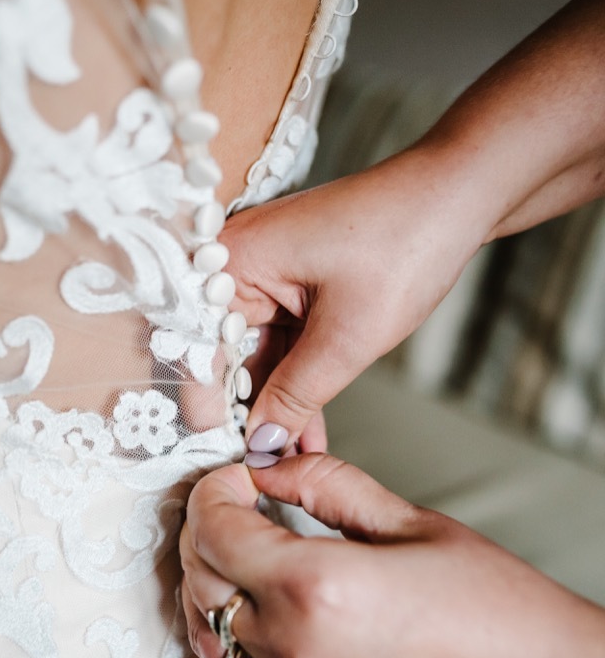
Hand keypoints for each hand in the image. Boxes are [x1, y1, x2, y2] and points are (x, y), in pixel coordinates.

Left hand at [180, 455, 604, 657]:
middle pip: (200, 575)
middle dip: (207, 527)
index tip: (236, 478)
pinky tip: (256, 600)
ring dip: (212, 578)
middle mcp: (293, 644)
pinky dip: (230, 627)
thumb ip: (326, 484)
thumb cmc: (492, 611)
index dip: (213, 490)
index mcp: (316, 587)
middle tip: (236, 502)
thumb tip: (270, 466)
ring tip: (243, 546)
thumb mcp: (409, 523)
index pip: (214, 528)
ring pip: (208, 624)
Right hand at [222, 149, 488, 446]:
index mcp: (232, 260)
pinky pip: (282, 340)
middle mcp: (237, 263)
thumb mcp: (348, 336)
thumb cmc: (403, 242)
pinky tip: (305, 428)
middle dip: (244, 409)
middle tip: (259, 463)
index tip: (222, 451)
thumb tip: (262, 441)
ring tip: (288, 458)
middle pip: (222, 350)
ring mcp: (267, 271)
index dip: (207, 401)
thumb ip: (297, 394)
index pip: (198, 344)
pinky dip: (295, 378)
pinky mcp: (294, 280)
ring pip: (255, 352)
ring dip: (274, 402)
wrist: (459, 194)